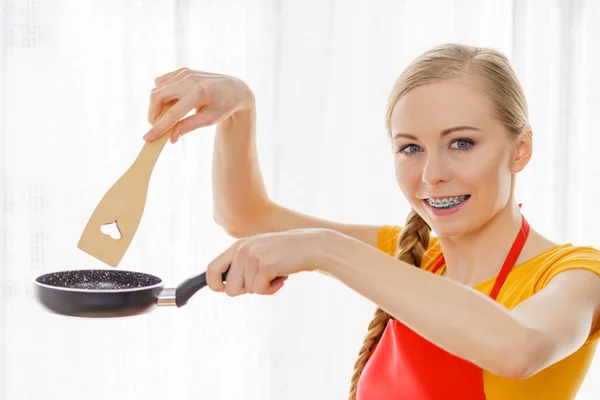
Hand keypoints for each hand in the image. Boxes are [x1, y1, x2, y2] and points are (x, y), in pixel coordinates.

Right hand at [143, 68, 254, 142]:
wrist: (234, 89)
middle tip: (160, 126)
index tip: (147, 138)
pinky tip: (172, 103)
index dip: (159, 127)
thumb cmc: (224, 106)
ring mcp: (184, 73)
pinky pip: (162, 82)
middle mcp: (189, 79)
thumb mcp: (210, 120)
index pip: (172, 113)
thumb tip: (171, 138)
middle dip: (153, 113)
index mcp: (199, 93)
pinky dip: (162, 94)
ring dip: (157, 104)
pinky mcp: (182, 71)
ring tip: (170, 115)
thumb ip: (189, 127)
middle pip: (157, 96)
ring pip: (157, 89)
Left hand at [206, 229, 337, 296]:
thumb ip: (242, 266)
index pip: (211, 269)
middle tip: (262, 280)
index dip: (215, 285)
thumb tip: (226, 289)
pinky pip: (260, 291)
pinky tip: (282, 277)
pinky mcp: (265, 265)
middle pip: (230, 289)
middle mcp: (242, 250)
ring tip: (275, 274)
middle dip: (246, 290)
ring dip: (263, 288)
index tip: (224, 290)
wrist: (311, 246)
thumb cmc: (285, 254)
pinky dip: (272, 289)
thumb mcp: (259, 254)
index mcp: (237, 246)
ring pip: (247, 291)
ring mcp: (253, 257)